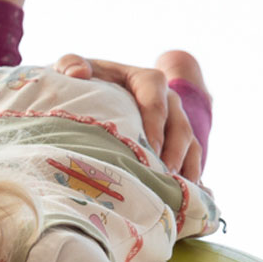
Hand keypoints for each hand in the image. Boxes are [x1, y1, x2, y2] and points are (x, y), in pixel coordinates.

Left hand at [52, 53, 202, 181]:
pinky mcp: (176, 144)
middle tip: (163, 176)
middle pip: (179, 126)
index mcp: (145, 80)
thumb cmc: (81, 83)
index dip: (155, 124)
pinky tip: (183, 199)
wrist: (89, 96)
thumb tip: (77, 73)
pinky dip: (190, 179)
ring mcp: (175, 122)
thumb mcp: (71, 68)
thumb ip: (70, 63)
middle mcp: (167, 100)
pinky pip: (192, 160)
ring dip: (185, 168)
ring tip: (174, 191)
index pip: (156, 98)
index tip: (150, 148)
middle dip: (174, 152)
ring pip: (190, 144)